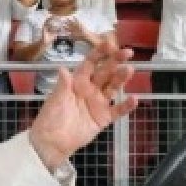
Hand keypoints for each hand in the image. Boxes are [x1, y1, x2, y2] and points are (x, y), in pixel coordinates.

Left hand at [27, 45, 137, 169]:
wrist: (53, 142)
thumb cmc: (51, 118)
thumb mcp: (56, 99)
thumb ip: (63, 85)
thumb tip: (63, 69)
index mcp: (78, 81)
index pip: (91, 63)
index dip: (100, 53)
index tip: (110, 44)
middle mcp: (90, 89)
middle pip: (106, 72)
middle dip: (116, 61)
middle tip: (128, 53)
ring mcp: (98, 103)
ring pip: (113, 88)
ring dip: (122, 79)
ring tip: (130, 71)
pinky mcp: (104, 118)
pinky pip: (117, 110)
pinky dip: (126, 105)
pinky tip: (134, 99)